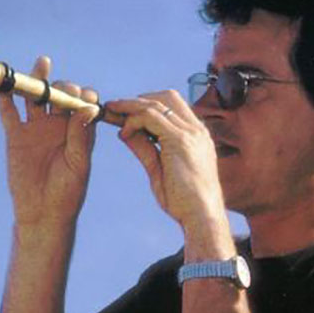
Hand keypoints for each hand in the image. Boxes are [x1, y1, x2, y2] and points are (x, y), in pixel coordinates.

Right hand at [0, 56, 96, 227]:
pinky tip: (6, 84)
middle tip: (63, 91)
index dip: (85, 97)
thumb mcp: (78, 166)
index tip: (85, 97)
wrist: (41, 213)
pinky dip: (6, 98)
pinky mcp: (16, 135)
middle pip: (60, 94)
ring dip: (38, 80)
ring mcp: (36, 128)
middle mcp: (58, 126)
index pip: (84, 104)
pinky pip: (9, 112)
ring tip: (43, 63)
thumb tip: (89, 107)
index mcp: (79, 132)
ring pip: (36, 97)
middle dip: (63, 88)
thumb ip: (81, 137)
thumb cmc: (67, 194)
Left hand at [104, 90, 227, 239]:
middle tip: (115, 109)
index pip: (172, 106)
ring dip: (130, 106)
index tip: (125, 113)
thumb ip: (145, 148)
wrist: (202, 216)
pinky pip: (151, 117)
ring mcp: (190, 133)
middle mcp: (196, 130)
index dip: (147, 105)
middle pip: (166, 96)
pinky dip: (133, 120)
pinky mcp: (180, 140)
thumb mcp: (159, 169)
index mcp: (196, 136)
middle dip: (138, 99)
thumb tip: (125, 132)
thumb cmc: (184, 202)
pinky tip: (123, 133)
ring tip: (111, 114)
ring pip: (156, 103)